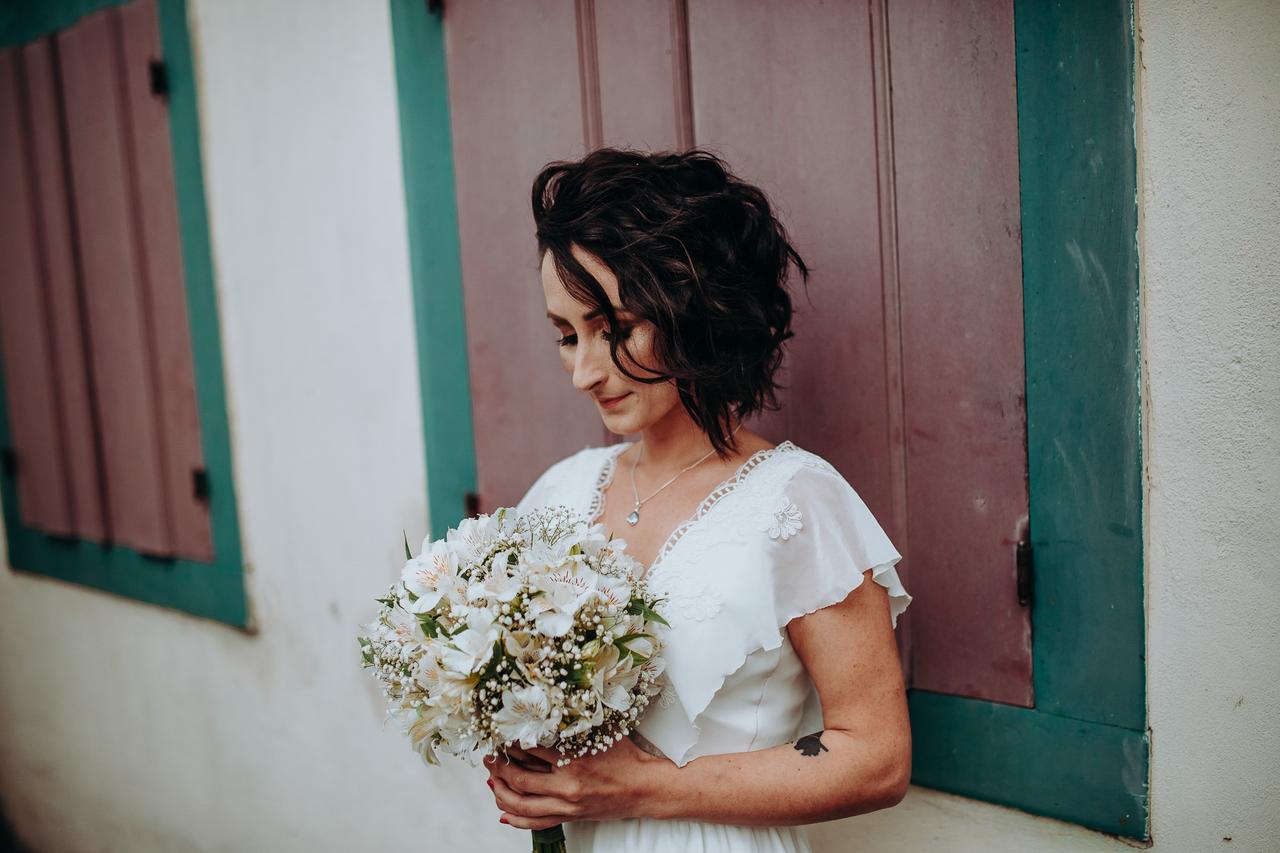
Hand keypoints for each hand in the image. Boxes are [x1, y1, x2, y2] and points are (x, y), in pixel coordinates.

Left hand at [483, 735, 666, 829]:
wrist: (644, 787)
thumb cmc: (625, 756)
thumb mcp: (600, 733)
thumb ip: (572, 727)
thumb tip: (543, 717)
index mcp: (574, 760)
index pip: (531, 749)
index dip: (511, 741)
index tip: (500, 734)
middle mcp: (567, 786)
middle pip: (520, 778)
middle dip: (499, 767)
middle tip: (488, 757)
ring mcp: (568, 805)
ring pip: (522, 804)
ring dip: (501, 792)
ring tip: (491, 781)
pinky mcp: (570, 817)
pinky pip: (537, 823)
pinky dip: (517, 819)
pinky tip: (504, 813)